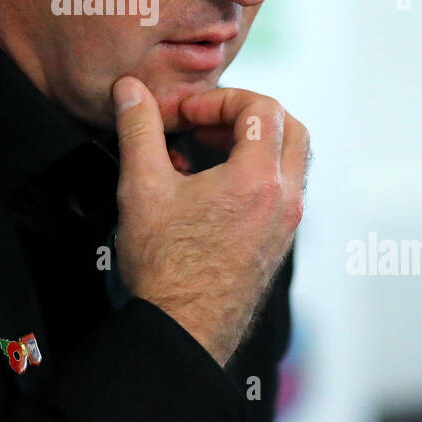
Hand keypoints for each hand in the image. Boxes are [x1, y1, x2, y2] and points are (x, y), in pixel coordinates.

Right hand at [111, 76, 307, 366]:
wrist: (182, 330)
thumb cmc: (166, 268)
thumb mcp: (142, 187)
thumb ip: (138, 129)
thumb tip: (131, 91)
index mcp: (259, 180)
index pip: (261, 108)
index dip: (219, 100)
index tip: (185, 115)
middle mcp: (284, 199)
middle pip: (290, 127)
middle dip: (245, 115)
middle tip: (204, 124)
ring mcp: (286, 224)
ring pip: (290, 159)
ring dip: (252, 143)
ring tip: (203, 153)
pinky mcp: (278, 242)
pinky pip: (281, 189)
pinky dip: (254, 173)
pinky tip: (209, 188)